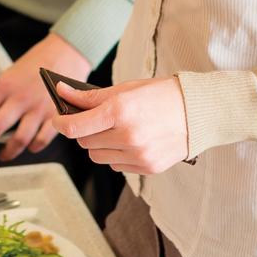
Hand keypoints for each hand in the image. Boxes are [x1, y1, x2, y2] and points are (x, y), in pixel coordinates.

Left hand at [0, 33, 91, 162]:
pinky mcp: (56, 115)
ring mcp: (38, 108)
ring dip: (8, 152)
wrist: (65, 52)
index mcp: (4, 85)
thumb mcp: (10, 74)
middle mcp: (20, 98)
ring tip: (3, 155)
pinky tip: (30, 146)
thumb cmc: (36, 63)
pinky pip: (42, 140)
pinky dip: (34, 147)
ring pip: (19, 140)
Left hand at [54, 77, 190, 175]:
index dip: (61, 123)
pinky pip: (116, 166)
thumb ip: (91, 96)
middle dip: (83, 130)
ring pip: (98, 156)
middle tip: (93, 120)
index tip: (58, 119)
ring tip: (115, 130)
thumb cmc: (160, 95)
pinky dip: (116, 155)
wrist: (198, 112)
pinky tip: (130, 141)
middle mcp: (127, 136)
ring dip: (99, 144)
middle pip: (84, 142)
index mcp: (120, 111)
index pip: (74, 127)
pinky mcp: (147, 168)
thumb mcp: (125, 88)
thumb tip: (61, 92)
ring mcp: (138, 155)